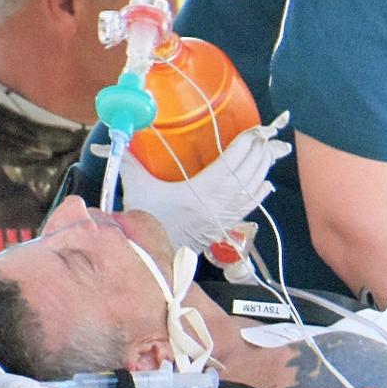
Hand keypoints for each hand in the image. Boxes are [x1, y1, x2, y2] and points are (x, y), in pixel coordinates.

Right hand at [98, 112, 290, 251]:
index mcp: (198, 193)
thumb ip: (130, 162)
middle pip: (248, 176)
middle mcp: (216, 206)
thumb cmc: (146, 220)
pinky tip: (265, 182)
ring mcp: (223, 217)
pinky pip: (249, 207)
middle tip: (265, 136)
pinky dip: (259, 192)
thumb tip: (118, 137)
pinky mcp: (225, 226)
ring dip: (263, 170)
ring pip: (253, 190)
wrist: (152, 256)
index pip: (230, 165)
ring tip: (268, 152)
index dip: (244, 147)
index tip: (253, 131)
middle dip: (259, 154)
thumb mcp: (137, 188)